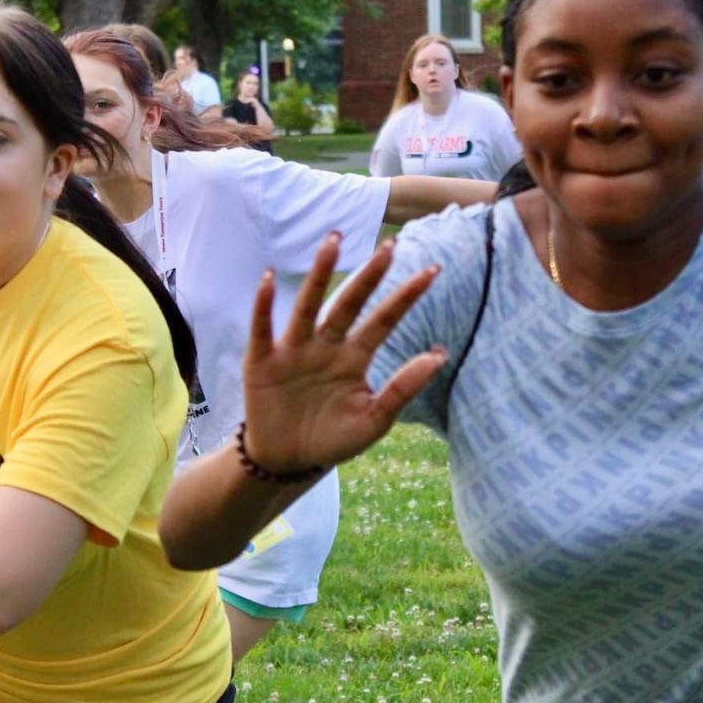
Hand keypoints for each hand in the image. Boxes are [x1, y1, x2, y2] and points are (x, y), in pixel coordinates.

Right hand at [240, 233, 443, 472]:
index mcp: (354, 357)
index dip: (406, 296)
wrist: (288, 461)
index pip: (384, 319)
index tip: (434, 270)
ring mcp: (294, 350)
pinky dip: (263, 305)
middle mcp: (326, 345)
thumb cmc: (332, 439)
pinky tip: (268, 280)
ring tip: (332, 242)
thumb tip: (440, 354)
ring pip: (309, 305)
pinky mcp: (263, 361)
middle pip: (350, 303)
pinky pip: (263, 328)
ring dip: (320, 274)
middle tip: (390, 245)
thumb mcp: (374, 420)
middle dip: (369, 275)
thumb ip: (403, 388)